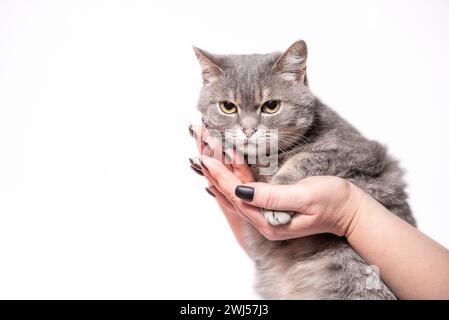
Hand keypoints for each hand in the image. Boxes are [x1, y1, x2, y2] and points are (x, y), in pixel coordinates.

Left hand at [198, 155, 364, 240]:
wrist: (350, 211)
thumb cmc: (333, 202)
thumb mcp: (304, 197)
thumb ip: (272, 196)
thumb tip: (241, 191)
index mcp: (268, 222)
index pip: (236, 196)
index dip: (220, 176)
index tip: (206, 157)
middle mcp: (263, 221)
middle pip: (231, 195)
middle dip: (216, 171)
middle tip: (201, 149)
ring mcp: (267, 214)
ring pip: (237, 191)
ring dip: (223, 171)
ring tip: (209, 152)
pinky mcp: (272, 206)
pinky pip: (248, 189)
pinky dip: (237, 174)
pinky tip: (229, 162)